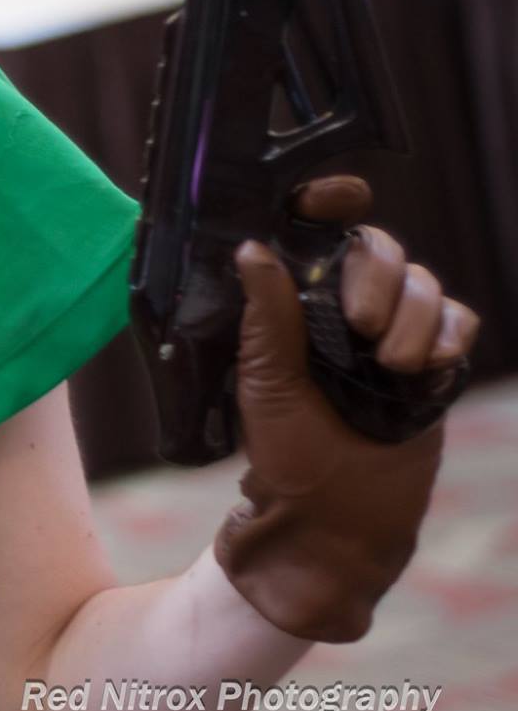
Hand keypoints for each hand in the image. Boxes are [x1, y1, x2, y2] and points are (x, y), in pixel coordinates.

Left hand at [215, 177, 477, 642]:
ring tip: (387, 364)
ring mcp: (393, 329)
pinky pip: (458, 318)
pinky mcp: (434, 359)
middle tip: (359, 325)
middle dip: (374, 276)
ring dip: (410, 316)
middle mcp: (345, 303)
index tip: (336, 199)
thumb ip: (266, 314)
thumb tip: (251, 248)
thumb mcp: (264, 377)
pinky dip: (448, 332)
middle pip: (378, 247)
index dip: (329, 202)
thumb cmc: (285, 446)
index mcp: (294, 299)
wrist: (334, 512)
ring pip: (423, 281)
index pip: (316, 229)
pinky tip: (426, 364)